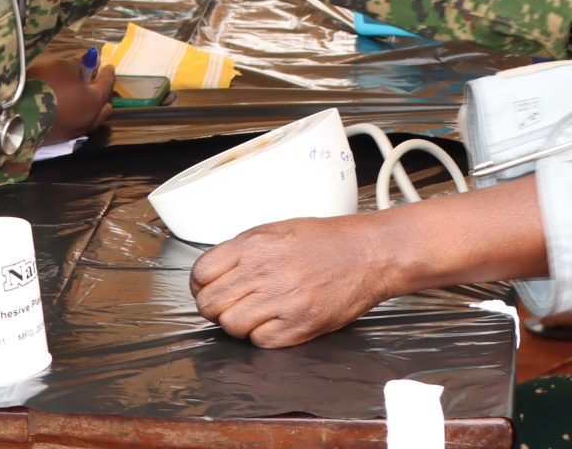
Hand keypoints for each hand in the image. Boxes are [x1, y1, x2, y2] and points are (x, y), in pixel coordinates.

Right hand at [29, 55, 113, 143]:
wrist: (17, 114)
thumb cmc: (45, 85)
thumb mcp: (62, 66)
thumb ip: (78, 64)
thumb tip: (88, 61)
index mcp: (94, 101)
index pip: (107, 84)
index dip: (108, 73)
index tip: (108, 66)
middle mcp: (89, 119)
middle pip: (104, 106)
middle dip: (103, 93)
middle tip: (96, 83)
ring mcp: (75, 131)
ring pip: (91, 119)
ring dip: (91, 107)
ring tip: (83, 97)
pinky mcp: (60, 138)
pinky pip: (76, 125)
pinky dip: (77, 115)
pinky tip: (68, 109)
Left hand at [192, 215, 397, 347]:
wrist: (370, 254)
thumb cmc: (329, 241)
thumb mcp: (278, 230)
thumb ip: (244, 250)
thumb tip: (216, 272)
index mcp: (255, 244)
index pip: (201, 273)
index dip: (201, 285)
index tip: (208, 289)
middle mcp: (263, 270)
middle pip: (210, 303)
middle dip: (215, 308)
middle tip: (230, 306)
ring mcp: (281, 299)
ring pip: (230, 326)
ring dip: (239, 324)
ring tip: (257, 314)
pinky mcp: (298, 324)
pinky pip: (260, 341)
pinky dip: (264, 336)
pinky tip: (276, 321)